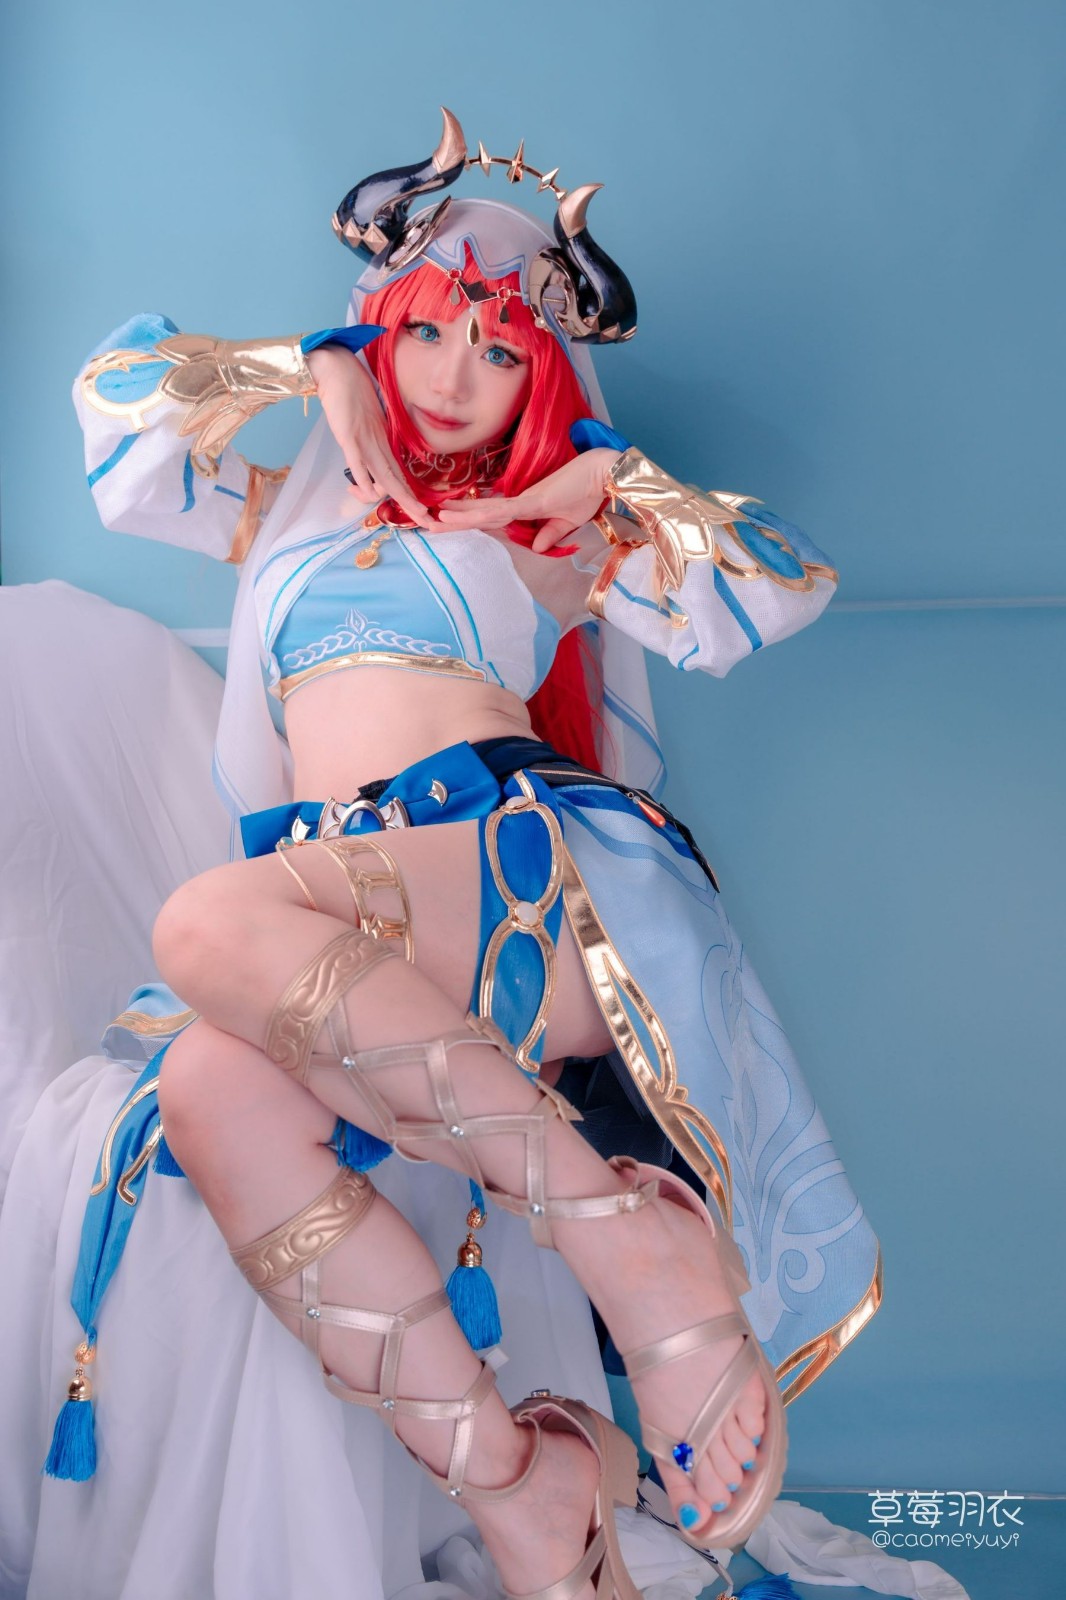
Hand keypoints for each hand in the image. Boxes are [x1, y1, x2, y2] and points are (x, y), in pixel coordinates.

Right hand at [306, 345, 428, 525]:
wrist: (339, 370)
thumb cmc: (353, 393)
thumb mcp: (366, 422)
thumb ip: (372, 441)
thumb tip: (375, 459)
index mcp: (382, 444)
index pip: (399, 476)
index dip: (410, 497)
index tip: (422, 513)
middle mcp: (377, 446)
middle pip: (397, 482)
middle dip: (413, 505)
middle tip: (429, 523)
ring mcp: (364, 442)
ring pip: (384, 476)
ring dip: (399, 498)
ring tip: (412, 513)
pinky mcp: (348, 437)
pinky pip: (358, 462)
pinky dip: (364, 480)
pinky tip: (372, 493)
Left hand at [432, 448, 621, 551]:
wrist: (603, 474)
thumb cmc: (587, 493)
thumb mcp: (567, 522)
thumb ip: (550, 534)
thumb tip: (537, 547)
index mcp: (525, 509)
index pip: (492, 519)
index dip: (470, 522)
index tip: (449, 525)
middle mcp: (518, 503)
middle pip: (481, 515)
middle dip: (455, 521)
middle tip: (427, 524)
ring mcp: (523, 500)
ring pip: (484, 512)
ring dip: (459, 517)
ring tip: (434, 520)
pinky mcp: (531, 500)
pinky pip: (500, 510)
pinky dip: (479, 513)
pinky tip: (460, 515)